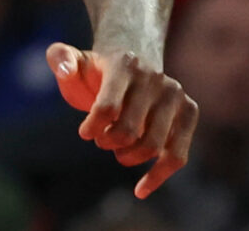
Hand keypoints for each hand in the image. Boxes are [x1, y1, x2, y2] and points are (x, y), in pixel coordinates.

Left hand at [47, 42, 195, 197]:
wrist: (133, 59)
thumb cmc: (96, 70)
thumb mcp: (73, 60)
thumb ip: (59, 58)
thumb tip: (67, 71)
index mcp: (125, 64)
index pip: (108, 108)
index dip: (92, 128)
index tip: (85, 132)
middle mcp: (155, 78)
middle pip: (128, 131)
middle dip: (108, 143)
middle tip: (102, 140)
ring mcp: (175, 94)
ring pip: (152, 146)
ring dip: (128, 157)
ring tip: (118, 149)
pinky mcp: (189, 111)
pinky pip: (177, 155)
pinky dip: (158, 176)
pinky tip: (140, 190)